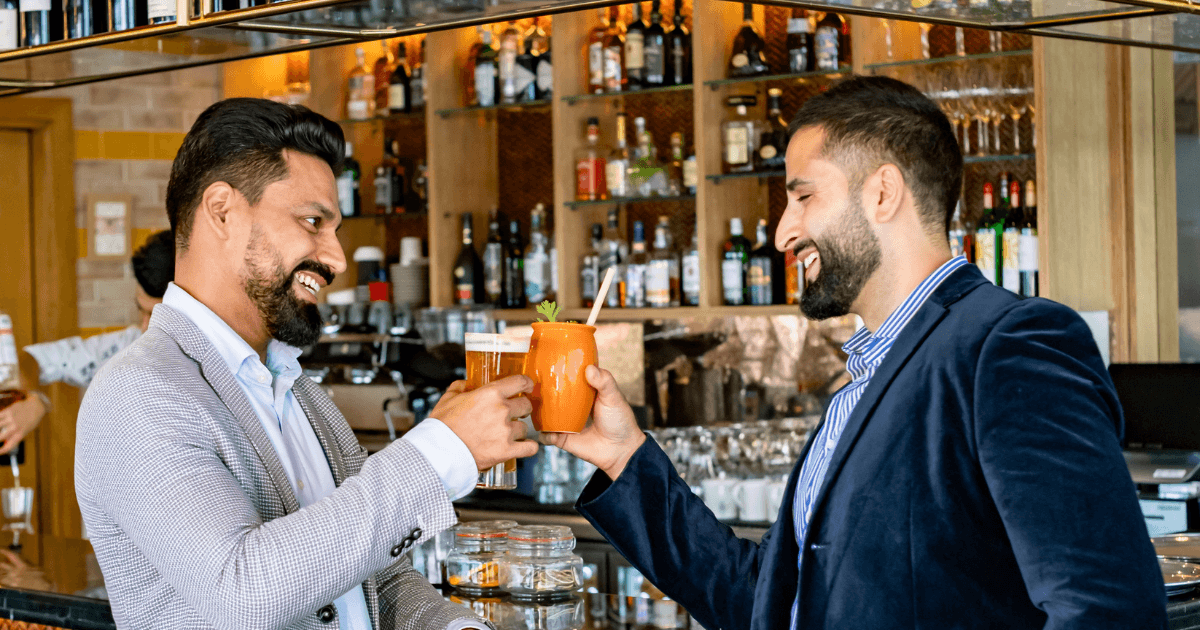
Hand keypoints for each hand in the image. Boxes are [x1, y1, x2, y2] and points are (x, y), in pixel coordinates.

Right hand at [0, 394, 44, 455]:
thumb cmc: (31, 420)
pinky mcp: (8, 411)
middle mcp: (15, 427)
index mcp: (20, 434)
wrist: (36, 407)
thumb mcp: (26, 431)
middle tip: (0, 437)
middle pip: (0, 437)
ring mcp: (11, 419)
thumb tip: (4, 444)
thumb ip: (14, 437)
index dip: (1, 451)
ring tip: (1, 430)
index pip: (9, 446)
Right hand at [432, 375, 538, 470]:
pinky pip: (530, 447)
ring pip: (525, 427)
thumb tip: (467, 384)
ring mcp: (506, 431)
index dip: (527, 384)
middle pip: (526, 405)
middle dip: (521, 409)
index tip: (528, 387)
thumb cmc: (442, 426)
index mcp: (490, 393)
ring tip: (505, 435)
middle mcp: (502, 410)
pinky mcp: (507, 450)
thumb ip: (460, 387)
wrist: (439, 452)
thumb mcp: (448, 398)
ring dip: (518, 430)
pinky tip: (522, 446)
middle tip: (512, 415)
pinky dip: (528, 447)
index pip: (520, 382)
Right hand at [540, 365, 645, 480]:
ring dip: (537, 412)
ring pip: (545, 415)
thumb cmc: (620, 421)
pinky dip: (544, 434)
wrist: (621, 450)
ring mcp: (565, 422)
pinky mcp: (562, 439)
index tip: (546, 361)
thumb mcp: (614, 397)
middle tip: (532, 384)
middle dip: (541, 391)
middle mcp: (571, 406)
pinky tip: (548, 430)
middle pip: (551, 396)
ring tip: (531, 406)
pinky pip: (547, 436)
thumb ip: (604, 382)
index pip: (567, 378)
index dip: (558, 370)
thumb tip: (589, 369)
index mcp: (583, 392)